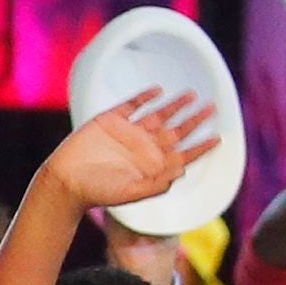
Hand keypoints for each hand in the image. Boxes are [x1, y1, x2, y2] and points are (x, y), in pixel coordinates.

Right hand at [40, 88, 218, 215]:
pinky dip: (145, 97)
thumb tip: (182, 171)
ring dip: (176, 106)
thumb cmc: (97, 192)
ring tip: (193, 95)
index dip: (202, 147)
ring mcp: (129, 133)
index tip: (219, 138)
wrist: (66, 180)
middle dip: (196, 120)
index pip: (184, 154)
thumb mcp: (130, 193)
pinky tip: (158, 91)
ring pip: (160, 115)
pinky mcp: (112, 120)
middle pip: (177, 131)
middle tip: (213, 107)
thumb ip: (156, 185)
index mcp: (153, 166)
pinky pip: (133, 105)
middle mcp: (145, 148)